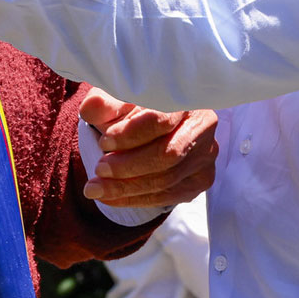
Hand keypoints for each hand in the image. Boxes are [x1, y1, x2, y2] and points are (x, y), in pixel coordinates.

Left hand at [79, 87, 217, 209]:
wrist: (152, 122)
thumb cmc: (134, 105)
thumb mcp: (116, 97)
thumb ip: (105, 102)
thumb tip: (92, 107)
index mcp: (185, 98)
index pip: (161, 119)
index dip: (131, 134)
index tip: (104, 142)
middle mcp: (203, 126)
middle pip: (167, 154)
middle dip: (127, 166)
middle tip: (98, 170)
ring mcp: (206, 156)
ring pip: (167, 180)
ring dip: (126, 188)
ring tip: (95, 188)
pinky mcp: (200, 179)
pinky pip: (168, 196)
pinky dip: (135, 199)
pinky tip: (110, 198)